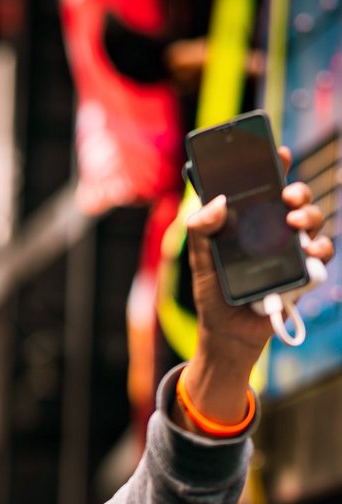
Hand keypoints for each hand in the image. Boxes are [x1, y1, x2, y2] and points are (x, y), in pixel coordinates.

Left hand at [186, 147, 332, 370]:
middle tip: (287, 196)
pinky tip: (309, 250)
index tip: (278, 152)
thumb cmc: (213, 294)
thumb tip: (217, 202)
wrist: (226, 333)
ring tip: (295, 223)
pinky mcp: (303, 274)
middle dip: (298, 191)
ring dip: (310, 216)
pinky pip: (322, 254)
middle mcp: (275, 232)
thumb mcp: (200, 260)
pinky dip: (320, 249)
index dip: (276, 167)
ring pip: (314, 221)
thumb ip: (200, 230)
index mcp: (251, 222)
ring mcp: (292, 251)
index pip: (267, 188)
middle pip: (297, 200)